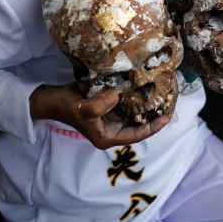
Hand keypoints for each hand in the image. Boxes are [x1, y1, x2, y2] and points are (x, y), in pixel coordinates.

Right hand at [29, 83, 168, 149]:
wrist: (52, 98)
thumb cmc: (65, 106)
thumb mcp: (80, 108)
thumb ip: (97, 106)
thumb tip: (116, 96)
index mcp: (108, 137)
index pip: (137, 135)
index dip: (153, 128)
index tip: (166, 118)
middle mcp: (112, 129)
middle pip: (139, 125)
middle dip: (153, 115)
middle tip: (170, 102)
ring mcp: (111, 117)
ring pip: (135, 113)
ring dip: (147, 105)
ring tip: (164, 93)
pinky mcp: (109, 105)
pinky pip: (127, 102)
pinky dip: (137, 96)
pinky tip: (146, 84)